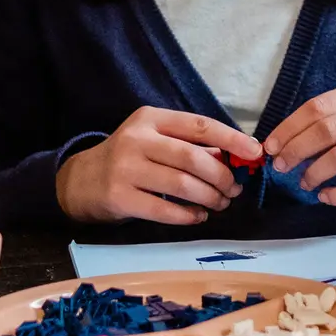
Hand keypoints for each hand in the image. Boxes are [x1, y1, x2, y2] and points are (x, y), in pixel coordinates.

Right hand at [56, 107, 261, 224]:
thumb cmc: (128, 159)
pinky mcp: (119, 197)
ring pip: (182, 184)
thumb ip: (188, 144)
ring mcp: (126, 168)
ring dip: (209, 197)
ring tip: (219, 204)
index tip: (255, 152)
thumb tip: (235, 156)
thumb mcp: (154, 140)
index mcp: (150, 119)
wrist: (81, 181)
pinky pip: (164, 209)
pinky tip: (197, 216)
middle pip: (192, 157)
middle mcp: (137, 139)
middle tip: (234, 190)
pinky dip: (187, 215)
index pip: (199, 125)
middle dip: (221, 176)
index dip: (231, 139)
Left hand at [264, 81, 335, 205]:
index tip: (271, 146)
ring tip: (304, 182)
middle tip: (281, 166)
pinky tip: (325, 196)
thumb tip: (280, 143)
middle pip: (327, 130)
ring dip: (315, 173)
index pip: (318, 107)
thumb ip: (328, 119)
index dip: (289, 128)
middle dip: (296, 150)